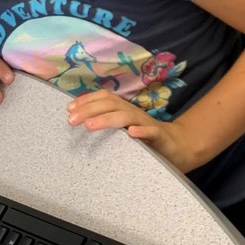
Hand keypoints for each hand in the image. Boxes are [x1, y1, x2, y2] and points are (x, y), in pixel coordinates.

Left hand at [66, 91, 200, 171]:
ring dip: (106, 119)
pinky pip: (151, 131)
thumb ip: (107, 122)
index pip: (104, 98)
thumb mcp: (123, 128)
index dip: (86, 100)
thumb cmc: (144, 137)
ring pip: (125, 116)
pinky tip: (131, 133)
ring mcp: (146, 123)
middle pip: (110, 104)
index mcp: (123, 109)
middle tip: (71, 120)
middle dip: (89, 110)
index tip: (69, 109)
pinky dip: (141, 131)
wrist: (176, 146)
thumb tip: (81, 119)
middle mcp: (133, 113)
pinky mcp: (159, 135)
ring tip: (89, 126)